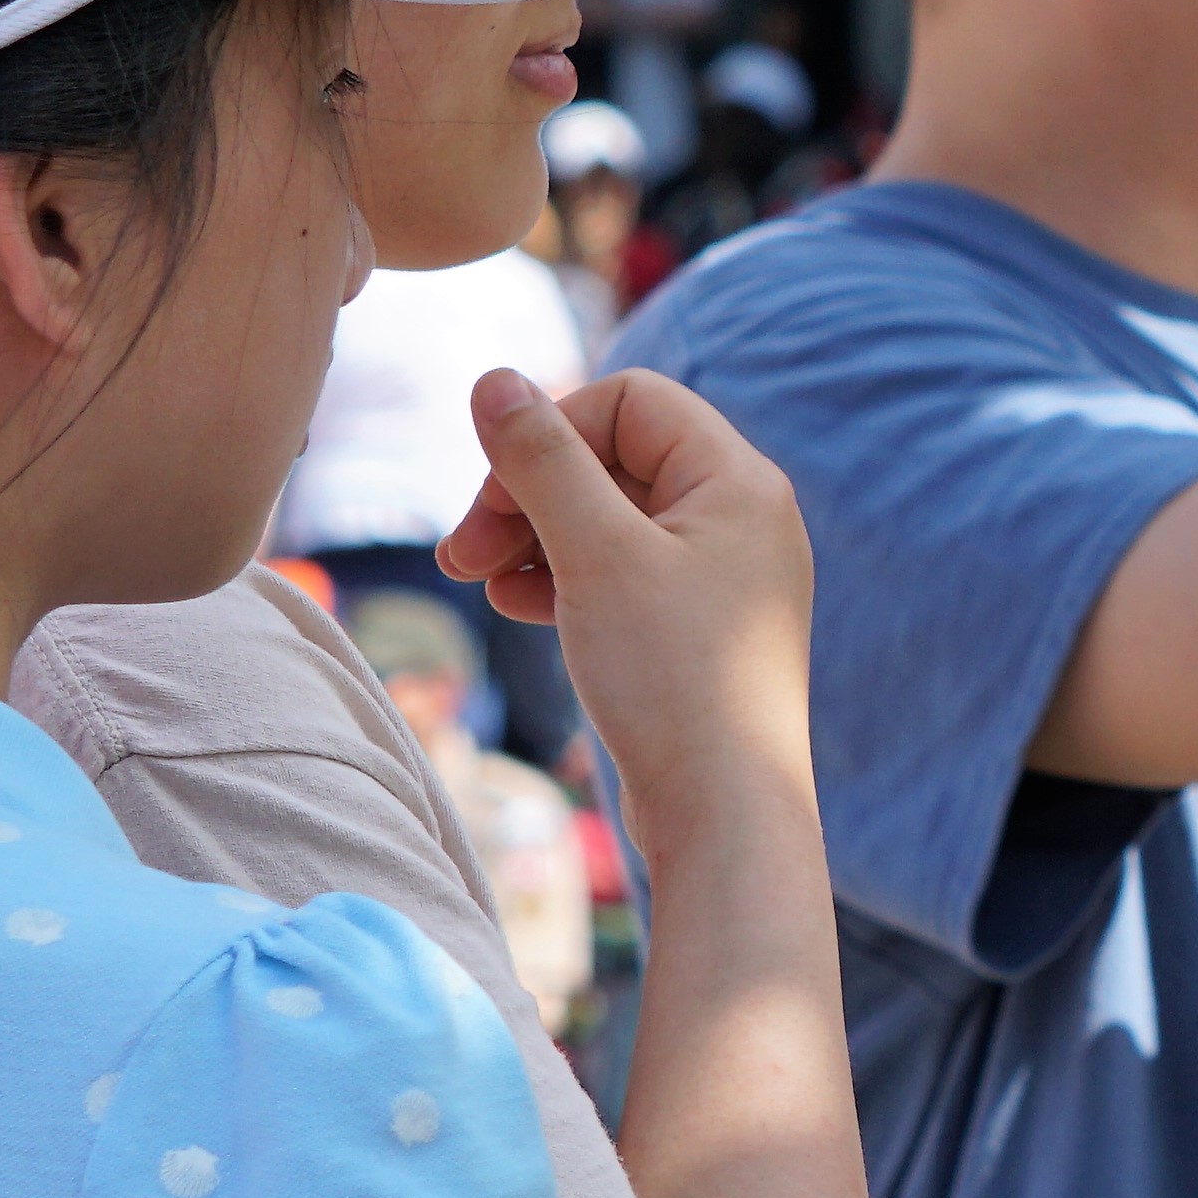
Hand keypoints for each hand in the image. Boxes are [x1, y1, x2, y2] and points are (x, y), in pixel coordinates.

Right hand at [438, 367, 813, 832]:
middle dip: (526, 494)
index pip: (628, 400)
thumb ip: (542, 461)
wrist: (725, 816)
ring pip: (607, 522)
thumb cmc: (673, 679)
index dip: (549, 433)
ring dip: (532, 538)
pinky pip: (619, 576)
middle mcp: (740, 519)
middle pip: (611, 460)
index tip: (491, 495)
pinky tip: (514, 606)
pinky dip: (562, 580)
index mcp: (738, 481)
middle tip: (457, 553)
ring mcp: (721, 578)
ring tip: (474, 580)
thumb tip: (494, 381)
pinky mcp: (695, 631)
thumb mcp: (595, 553)